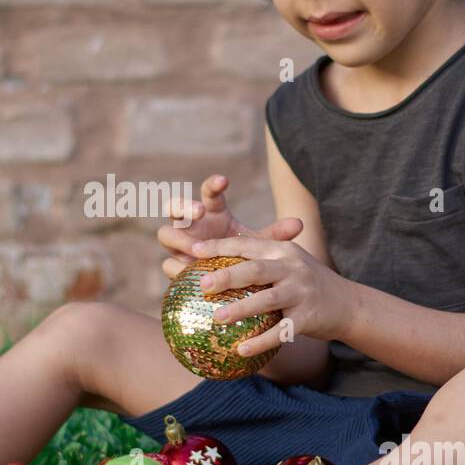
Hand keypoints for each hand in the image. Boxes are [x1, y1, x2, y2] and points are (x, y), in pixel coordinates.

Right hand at [158, 174, 302, 280]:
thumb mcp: (259, 245)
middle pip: (174, 206)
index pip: (207, 192)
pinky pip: (167, 264)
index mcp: (211, 212)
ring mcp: (180, 245)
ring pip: (165, 234)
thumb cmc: (244, 254)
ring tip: (195, 249)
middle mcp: (191, 225)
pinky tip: (187, 272)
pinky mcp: (175, 266)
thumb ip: (275, 235)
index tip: (224, 181)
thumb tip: (299, 224)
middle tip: (199, 212)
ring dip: (178, 238)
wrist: (231, 283)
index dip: (212, 185)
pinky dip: (176, 267)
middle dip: (184, 206)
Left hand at [187, 234, 350, 352]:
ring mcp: (301, 292)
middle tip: (202, 285)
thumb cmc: (306, 284)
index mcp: (282, 251)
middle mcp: (292, 268)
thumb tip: (213, 268)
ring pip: (266, 300)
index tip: (193, 252)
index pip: (247, 245)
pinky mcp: (308, 317)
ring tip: (216, 318)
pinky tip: (241, 350)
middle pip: (255, 269)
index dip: (219, 246)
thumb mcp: (288, 264)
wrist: (348, 304)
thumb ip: (260, 261)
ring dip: (240, 309)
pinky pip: (281, 331)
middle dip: (227, 276)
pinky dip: (261, 342)